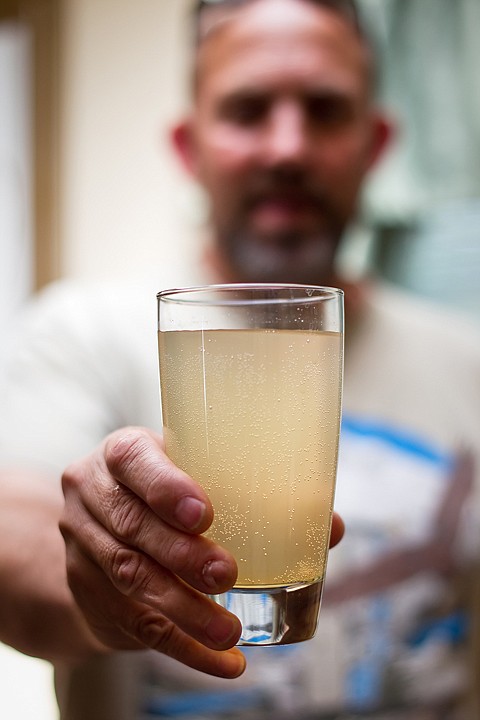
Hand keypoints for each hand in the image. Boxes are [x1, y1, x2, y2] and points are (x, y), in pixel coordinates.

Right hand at [60, 427, 343, 677]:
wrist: (101, 527)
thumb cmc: (167, 492)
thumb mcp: (196, 476)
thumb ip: (257, 497)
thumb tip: (330, 527)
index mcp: (123, 453)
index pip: (133, 460)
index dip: (165, 487)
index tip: (204, 514)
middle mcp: (94, 492)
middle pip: (132, 525)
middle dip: (181, 554)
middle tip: (228, 575)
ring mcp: (83, 541)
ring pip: (129, 577)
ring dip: (182, 609)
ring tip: (228, 631)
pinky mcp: (85, 588)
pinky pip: (132, 622)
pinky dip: (181, 647)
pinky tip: (221, 663)